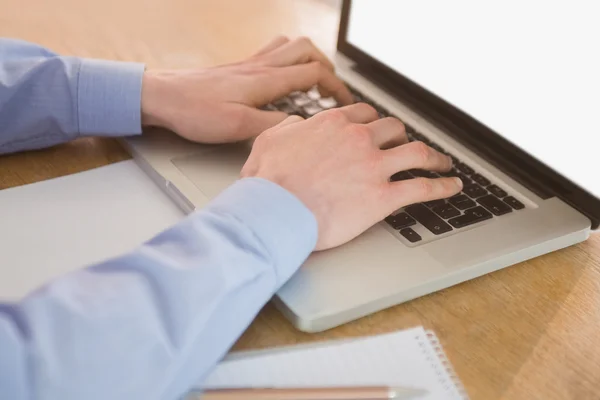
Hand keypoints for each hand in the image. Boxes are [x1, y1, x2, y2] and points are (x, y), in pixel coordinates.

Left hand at [140, 36, 352, 143]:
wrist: (162, 96)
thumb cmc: (195, 111)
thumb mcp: (238, 126)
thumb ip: (274, 124)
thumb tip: (300, 123)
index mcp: (265, 80)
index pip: (313, 74)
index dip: (336, 87)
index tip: (346, 103)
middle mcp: (260, 66)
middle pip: (306, 51)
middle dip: (327, 67)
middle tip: (333, 89)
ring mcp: (249, 64)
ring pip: (289, 46)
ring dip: (308, 58)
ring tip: (314, 79)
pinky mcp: (238, 68)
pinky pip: (271, 51)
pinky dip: (286, 58)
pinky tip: (281, 77)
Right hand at [241, 104, 462, 250]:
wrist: (273, 213)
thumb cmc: (267, 183)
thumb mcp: (268, 142)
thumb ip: (288, 128)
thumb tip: (297, 124)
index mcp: (333, 125)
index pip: (364, 115)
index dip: (375, 124)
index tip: (379, 131)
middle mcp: (358, 139)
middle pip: (394, 129)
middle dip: (402, 137)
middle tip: (406, 147)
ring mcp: (373, 167)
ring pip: (417, 152)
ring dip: (434, 157)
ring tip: (443, 163)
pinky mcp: (383, 197)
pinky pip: (423, 187)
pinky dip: (443, 186)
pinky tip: (452, 186)